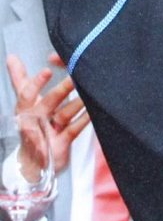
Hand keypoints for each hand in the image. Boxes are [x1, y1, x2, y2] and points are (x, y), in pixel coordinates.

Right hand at [5, 53, 89, 173]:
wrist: (32, 163)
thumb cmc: (31, 124)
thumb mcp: (25, 102)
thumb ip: (20, 79)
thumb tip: (11, 57)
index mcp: (25, 108)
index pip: (27, 94)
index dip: (36, 82)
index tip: (47, 70)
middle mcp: (34, 120)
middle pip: (49, 102)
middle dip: (62, 89)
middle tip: (75, 77)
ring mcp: (47, 133)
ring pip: (64, 114)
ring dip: (77, 103)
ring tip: (89, 92)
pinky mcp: (60, 145)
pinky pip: (73, 130)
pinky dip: (84, 120)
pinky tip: (93, 111)